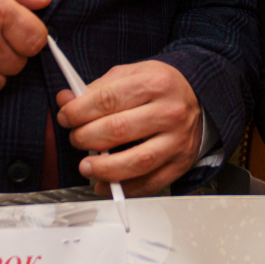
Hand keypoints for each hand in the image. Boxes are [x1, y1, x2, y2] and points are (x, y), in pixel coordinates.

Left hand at [55, 59, 201, 195]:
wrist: (198, 97)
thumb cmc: (160, 87)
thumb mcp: (131, 74)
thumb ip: (98, 88)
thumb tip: (66, 100)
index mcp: (154, 83)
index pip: (108, 99)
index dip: (79, 111)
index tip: (66, 117)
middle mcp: (169, 111)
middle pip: (119, 130)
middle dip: (87, 138)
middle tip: (76, 139)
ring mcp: (177, 140)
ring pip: (136, 161)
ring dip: (104, 168)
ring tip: (86, 167)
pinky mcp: (179, 163)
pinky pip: (150, 183)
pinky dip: (124, 189)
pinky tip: (105, 185)